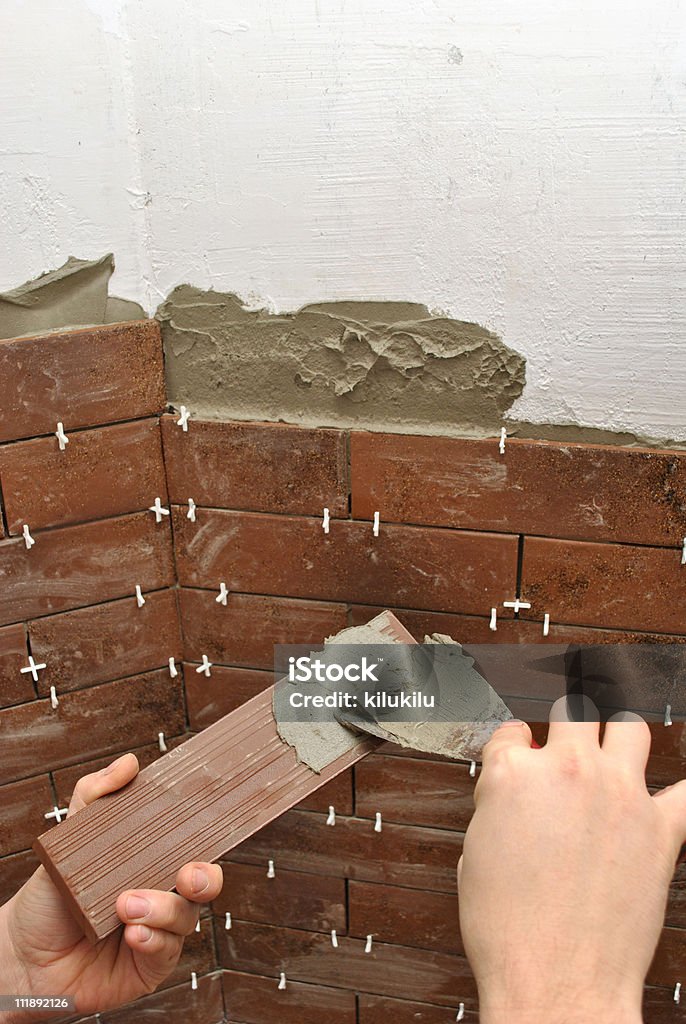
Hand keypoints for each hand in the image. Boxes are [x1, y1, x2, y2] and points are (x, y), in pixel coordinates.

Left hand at [0, 753, 222, 1021]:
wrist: (21, 954)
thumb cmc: (50, 898)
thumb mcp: (68, 840)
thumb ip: (95, 797)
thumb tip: (128, 763)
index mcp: (151, 863)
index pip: (190, 845)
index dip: (206, 835)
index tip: (210, 823)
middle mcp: (160, 895)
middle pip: (204, 882)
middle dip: (206, 877)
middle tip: (189, 874)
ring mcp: (157, 931)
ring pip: (185, 917)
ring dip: (162, 909)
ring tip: (126, 906)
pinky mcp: (148, 966)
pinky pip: (167, 952)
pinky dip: (153, 939)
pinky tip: (132, 933)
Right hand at [458, 695, 685, 1023]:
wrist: (556, 983)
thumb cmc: (508, 932)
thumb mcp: (474, 854)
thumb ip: (496, 806)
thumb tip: (508, 793)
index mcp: (512, 775)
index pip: (511, 732)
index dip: (513, 746)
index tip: (519, 755)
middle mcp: (568, 770)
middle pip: (573, 712)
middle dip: (567, 724)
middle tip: (567, 743)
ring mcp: (618, 793)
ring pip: (631, 727)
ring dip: (619, 734)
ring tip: (615, 749)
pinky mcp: (661, 828)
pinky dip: (684, 788)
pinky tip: (677, 788)